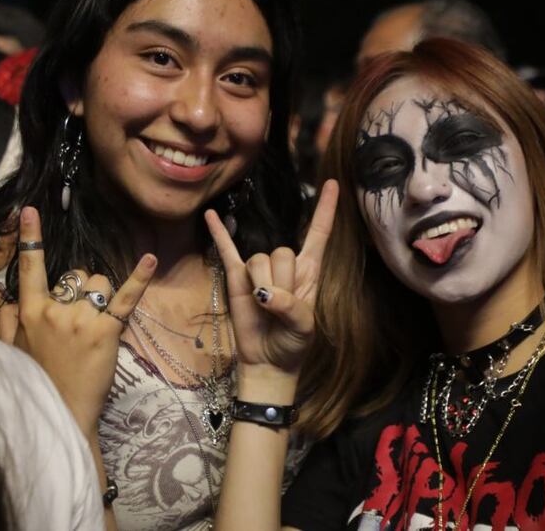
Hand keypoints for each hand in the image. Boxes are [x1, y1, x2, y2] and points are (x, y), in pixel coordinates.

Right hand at [16, 206, 155, 434]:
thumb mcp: (14, 350)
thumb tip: (11, 301)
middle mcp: (55, 310)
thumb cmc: (38, 381)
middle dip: (81, 289)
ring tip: (96, 324)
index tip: (30, 210)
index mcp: (30, 312)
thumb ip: (11, 321)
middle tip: (79, 320)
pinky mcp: (107, 331)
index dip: (30, 238)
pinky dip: (139, 278)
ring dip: (101, 295)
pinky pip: (126, 299)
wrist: (61, 412)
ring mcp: (82, 319)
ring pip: (99, 283)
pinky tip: (150, 260)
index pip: (30, 268)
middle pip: (76, 275)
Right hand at [204, 179, 337, 378]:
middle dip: (280, 281)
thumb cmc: (293, 343)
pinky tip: (211, 215)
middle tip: (279, 307)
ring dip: (259, 285)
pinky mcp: (236, 277)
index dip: (326, 210)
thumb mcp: (304, 328)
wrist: (267, 361)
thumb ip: (291, 307)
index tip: (332, 183)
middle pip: (281, 252)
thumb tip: (265, 293)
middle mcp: (285, 265)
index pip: (319, 233)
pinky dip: (219, 232)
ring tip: (262, 306)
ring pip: (258, 260)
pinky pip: (227, 250)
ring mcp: (259, 270)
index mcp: (309, 271)